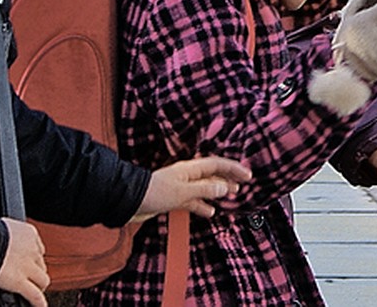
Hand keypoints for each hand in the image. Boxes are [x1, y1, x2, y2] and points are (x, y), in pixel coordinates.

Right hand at [0, 218, 48, 306]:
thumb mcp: (2, 227)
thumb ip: (7, 235)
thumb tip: (1, 236)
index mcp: (28, 233)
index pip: (37, 248)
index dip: (32, 257)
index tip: (28, 262)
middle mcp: (32, 250)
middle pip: (41, 264)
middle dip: (36, 272)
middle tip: (29, 278)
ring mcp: (28, 267)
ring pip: (43, 280)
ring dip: (39, 286)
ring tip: (34, 291)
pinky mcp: (20, 281)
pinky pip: (34, 295)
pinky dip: (39, 302)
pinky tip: (40, 306)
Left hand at [131, 156, 252, 222]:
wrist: (128, 202)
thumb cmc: (154, 193)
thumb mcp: (183, 192)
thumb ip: (205, 190)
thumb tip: (224, 188)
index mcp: (190, 169)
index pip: (217, 165)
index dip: (233, 169)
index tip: (247, 175)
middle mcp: (187, 176)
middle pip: (212, 175)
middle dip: (228, 179)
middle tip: (242, 185)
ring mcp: (180, 187)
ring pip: (204, 189)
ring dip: (218, 192)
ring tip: (230, 196)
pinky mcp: (174, 199)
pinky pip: (194, 201)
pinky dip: (203, 205)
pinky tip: (210, 212)